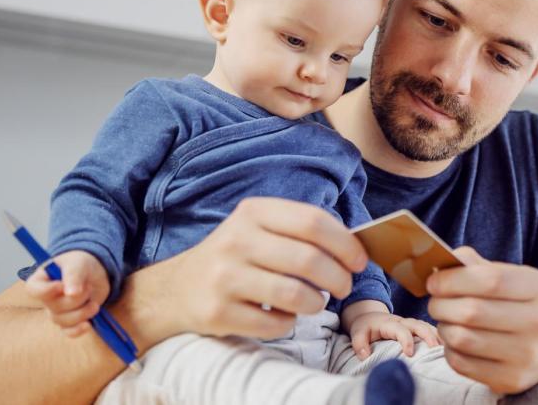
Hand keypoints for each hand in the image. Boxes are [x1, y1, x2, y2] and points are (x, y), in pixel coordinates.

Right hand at [24, 251, 109, 337]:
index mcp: (41, 280)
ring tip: (94, 303)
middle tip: (89, 287)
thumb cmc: (80, 264)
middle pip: (55, 307)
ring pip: (64, 320)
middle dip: (76, 299)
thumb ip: (73, 275)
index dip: (46, 291)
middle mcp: (46, 298)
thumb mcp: (78, 264)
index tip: (61, 286)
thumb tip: (71, 294)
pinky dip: (78, 330)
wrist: (95, 274)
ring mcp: (56, 311)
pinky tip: (88, 324)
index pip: (34, 290)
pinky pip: (68, 332)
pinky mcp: (69, 321)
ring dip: (83, 312)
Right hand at [136, 197, 368, 340]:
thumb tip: (355, 248)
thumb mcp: (259, 229)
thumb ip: (301, 231)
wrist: (177, 289)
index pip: (313, 221)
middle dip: (339, 278)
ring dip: (316, 303)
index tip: (359, 260)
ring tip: (314, 302)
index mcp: (252, 213)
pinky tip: (282, 315)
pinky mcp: (218, 312)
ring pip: (296, 295)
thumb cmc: (235, 258)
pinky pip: (276, 324)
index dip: (345, 244)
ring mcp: (225, 277)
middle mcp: (236, 240)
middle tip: (344, 286)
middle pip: (310, 260)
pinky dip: (289, 323)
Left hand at [348, 309, 440, 359]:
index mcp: (389, 323)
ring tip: (446, 349)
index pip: (401, 330)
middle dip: (428, 336)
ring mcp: (411, 324)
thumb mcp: (357, 333)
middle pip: (419, 325)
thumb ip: (359, 343)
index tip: (409, 354)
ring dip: (437, 335)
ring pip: (427, 326)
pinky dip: (439, 335)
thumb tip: (365, 355)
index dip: (406, 340)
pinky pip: (430, 329)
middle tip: (435, 349)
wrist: (370, 317)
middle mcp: (403, 321)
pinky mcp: (416, 327)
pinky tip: (446, 346)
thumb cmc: (365, 327)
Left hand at [426, 247, 537, 393]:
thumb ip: (476, 267)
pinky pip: (461, 363)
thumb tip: (443, 262)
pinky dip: (449, 349)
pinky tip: (455, 341)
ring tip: (446, 321)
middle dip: (441, 304)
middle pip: (472, 311)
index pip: (489, 280)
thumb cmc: (517, 306)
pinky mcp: (511, 379)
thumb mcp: (508, 279)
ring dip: (443, 327)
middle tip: (434, 302)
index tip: (433, 281)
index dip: (452, 280)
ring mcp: (527, 355)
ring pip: (462, 338)